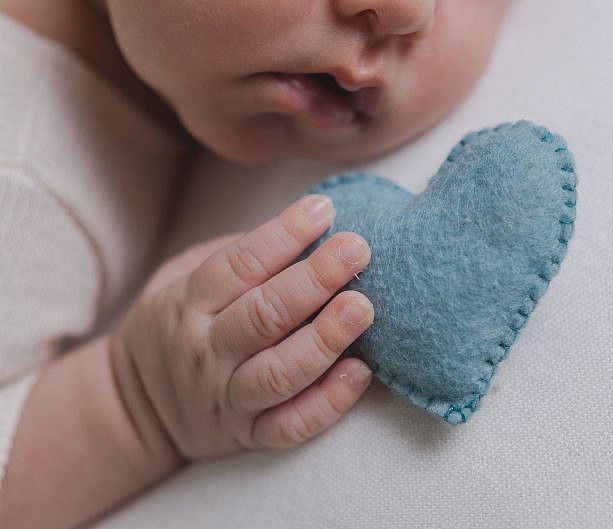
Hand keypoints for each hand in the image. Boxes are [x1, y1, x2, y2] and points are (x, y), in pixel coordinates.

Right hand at [112, 194, 373, 459]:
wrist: (138, 408)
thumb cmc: (174, 327)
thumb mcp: (179, 279)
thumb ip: (233, 257)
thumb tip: (303, 231)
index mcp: (188, 303)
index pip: (240, 264)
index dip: (284, 234)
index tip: (323, 209)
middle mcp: (207, 351)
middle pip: (265, 314)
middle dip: (315, 278)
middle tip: (356, 249)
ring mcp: (228, 397)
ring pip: (280, 372)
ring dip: (325, 339)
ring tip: (362, 308)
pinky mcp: (249, 434)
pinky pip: (291, 425)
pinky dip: (327, 403)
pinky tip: (360, 373)